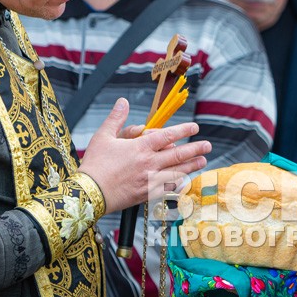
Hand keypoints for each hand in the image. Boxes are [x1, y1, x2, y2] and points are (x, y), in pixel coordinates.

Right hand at [78, 98, 209, 213]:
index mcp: (140, 148)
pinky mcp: (146, 195)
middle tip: (207, 146)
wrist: (88, 193)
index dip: (183, 130)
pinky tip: (185, 181)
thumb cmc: (95, 164)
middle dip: (195, 149)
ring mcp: (149, 181)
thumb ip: (116, 118)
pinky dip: (178, 184)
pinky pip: (168, 189)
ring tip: (202, 161)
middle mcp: (148, 164)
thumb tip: (123, 101)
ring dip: (191, 166)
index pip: (167, 136)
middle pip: (178, 155)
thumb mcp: (103, 136)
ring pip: (176, 172)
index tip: (195, 127)